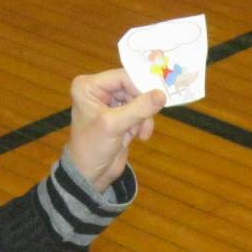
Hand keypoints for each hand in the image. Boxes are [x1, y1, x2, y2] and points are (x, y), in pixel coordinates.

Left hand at [66, 69, 165, 192]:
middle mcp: (99, 91)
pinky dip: (141, 125)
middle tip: (146, 120)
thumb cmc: (92, 148)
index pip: (122, 76)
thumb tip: (163, 94)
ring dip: (142, 118)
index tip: (158, 97)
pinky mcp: (120, 117)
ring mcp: (110, 104)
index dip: (140, 86)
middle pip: (132, 88)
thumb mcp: (114, 125)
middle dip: (141, 107)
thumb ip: (139, 108)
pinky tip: (136, 137)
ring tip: (139, 133)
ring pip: (139, 101)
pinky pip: (139, 113)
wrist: (90, 175)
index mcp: (89, 86)